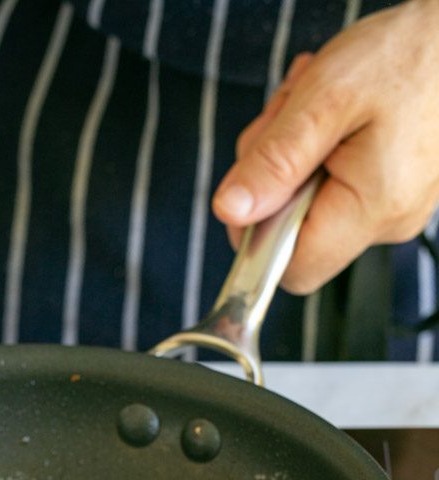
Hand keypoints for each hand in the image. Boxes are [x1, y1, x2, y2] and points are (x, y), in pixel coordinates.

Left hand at [212, 0, 438, 294]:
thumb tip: (230, 212)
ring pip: (307, 207)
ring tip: (316, 107)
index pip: (290, 268)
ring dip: (293, 156)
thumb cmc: (405, 54)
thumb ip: (273, 162)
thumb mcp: (323, 99)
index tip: (256, 181)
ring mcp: (391, 210)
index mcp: (371, 208)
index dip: (257, 235)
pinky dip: (318, 151)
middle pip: (293, 234)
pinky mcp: (390, 193)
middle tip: (290, 119)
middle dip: (274, 177)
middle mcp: (386, 222)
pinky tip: (333, 117)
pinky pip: (332, 188)